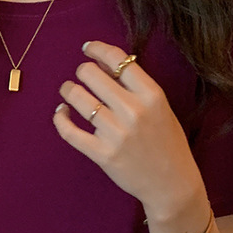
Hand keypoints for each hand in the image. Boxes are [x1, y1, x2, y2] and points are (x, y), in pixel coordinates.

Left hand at [52, 41, 205, 220]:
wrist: (172, 183)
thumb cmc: (168, 143)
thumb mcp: (162, 108)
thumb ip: (137, 88)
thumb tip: (104, 66)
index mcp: (152, 95)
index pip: (118, 60)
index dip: (97, 49)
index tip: (88, 49)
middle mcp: (133, 111)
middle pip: (93, 75)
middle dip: (82, 70)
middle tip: (80, 75)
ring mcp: (115, 133)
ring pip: (78, 99)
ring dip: (68, 91)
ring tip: (68, 91)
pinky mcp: (102, 154)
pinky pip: (70, 132)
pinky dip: (60, 119)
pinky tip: (61, 112)